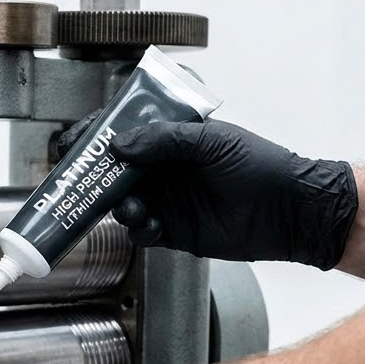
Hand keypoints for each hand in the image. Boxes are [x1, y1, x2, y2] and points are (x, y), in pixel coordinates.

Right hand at [57, 116, 358, 269]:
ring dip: (119, 206)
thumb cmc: (262, 166)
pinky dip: (140, 230)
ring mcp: (167, 200)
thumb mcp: (211, 142)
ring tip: (133, 207)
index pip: (125, 131)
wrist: (290, 211)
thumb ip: (163, 140)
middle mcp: (165, 168)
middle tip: (81, 181)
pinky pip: (141, 232)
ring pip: (122, 203)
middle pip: (114, 171)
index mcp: (173, 138)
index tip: (75, 142)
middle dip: (96, 177)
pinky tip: (152, 225)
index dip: (97, 136)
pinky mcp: (173, 231)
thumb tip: (119, 143)